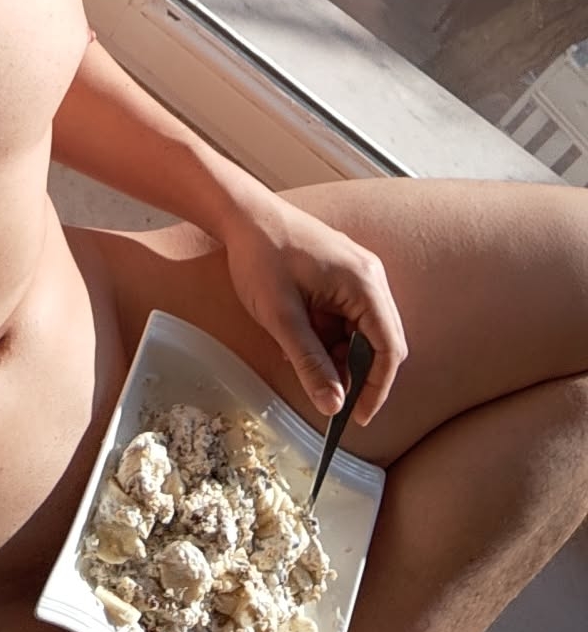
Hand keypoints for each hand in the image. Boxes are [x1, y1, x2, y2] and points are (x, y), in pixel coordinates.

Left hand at [223, 197, 406, 424]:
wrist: (242, 214)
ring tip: (301, 362)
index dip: (377, 388)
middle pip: (379, 341)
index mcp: (364, 284)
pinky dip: (328, 335)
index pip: (389, 349)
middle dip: (355, 373)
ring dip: (337, 354)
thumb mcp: (281, 317)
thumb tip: (333, 406)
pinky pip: (345, 315)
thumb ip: (310, 362)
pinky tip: (299, 341)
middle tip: (328, 399)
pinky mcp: (340, 273)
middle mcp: (369, 276)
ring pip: (360, 330)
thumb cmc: (261, 256)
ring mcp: (356, 272)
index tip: (357, 417)